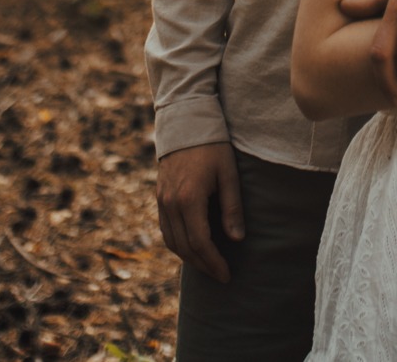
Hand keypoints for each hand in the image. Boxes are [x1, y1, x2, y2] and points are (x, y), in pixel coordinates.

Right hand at [156, 142, 243, 282]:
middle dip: (203, 265)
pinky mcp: (159, 196)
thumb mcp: (229, 173)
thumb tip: (237, 239)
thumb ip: (232, 206)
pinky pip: (165, 229)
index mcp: (189, 198)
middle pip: (184, 246)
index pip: (200, 242)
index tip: (226, 274)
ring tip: (208, 266)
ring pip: (171, 241)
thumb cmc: (213, 146)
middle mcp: (171, 203)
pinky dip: (178, 243)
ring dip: (189, 258)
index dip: (213, 262)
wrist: (185, 122)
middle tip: (220, 275)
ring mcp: (162, 200)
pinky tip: (192, 247)